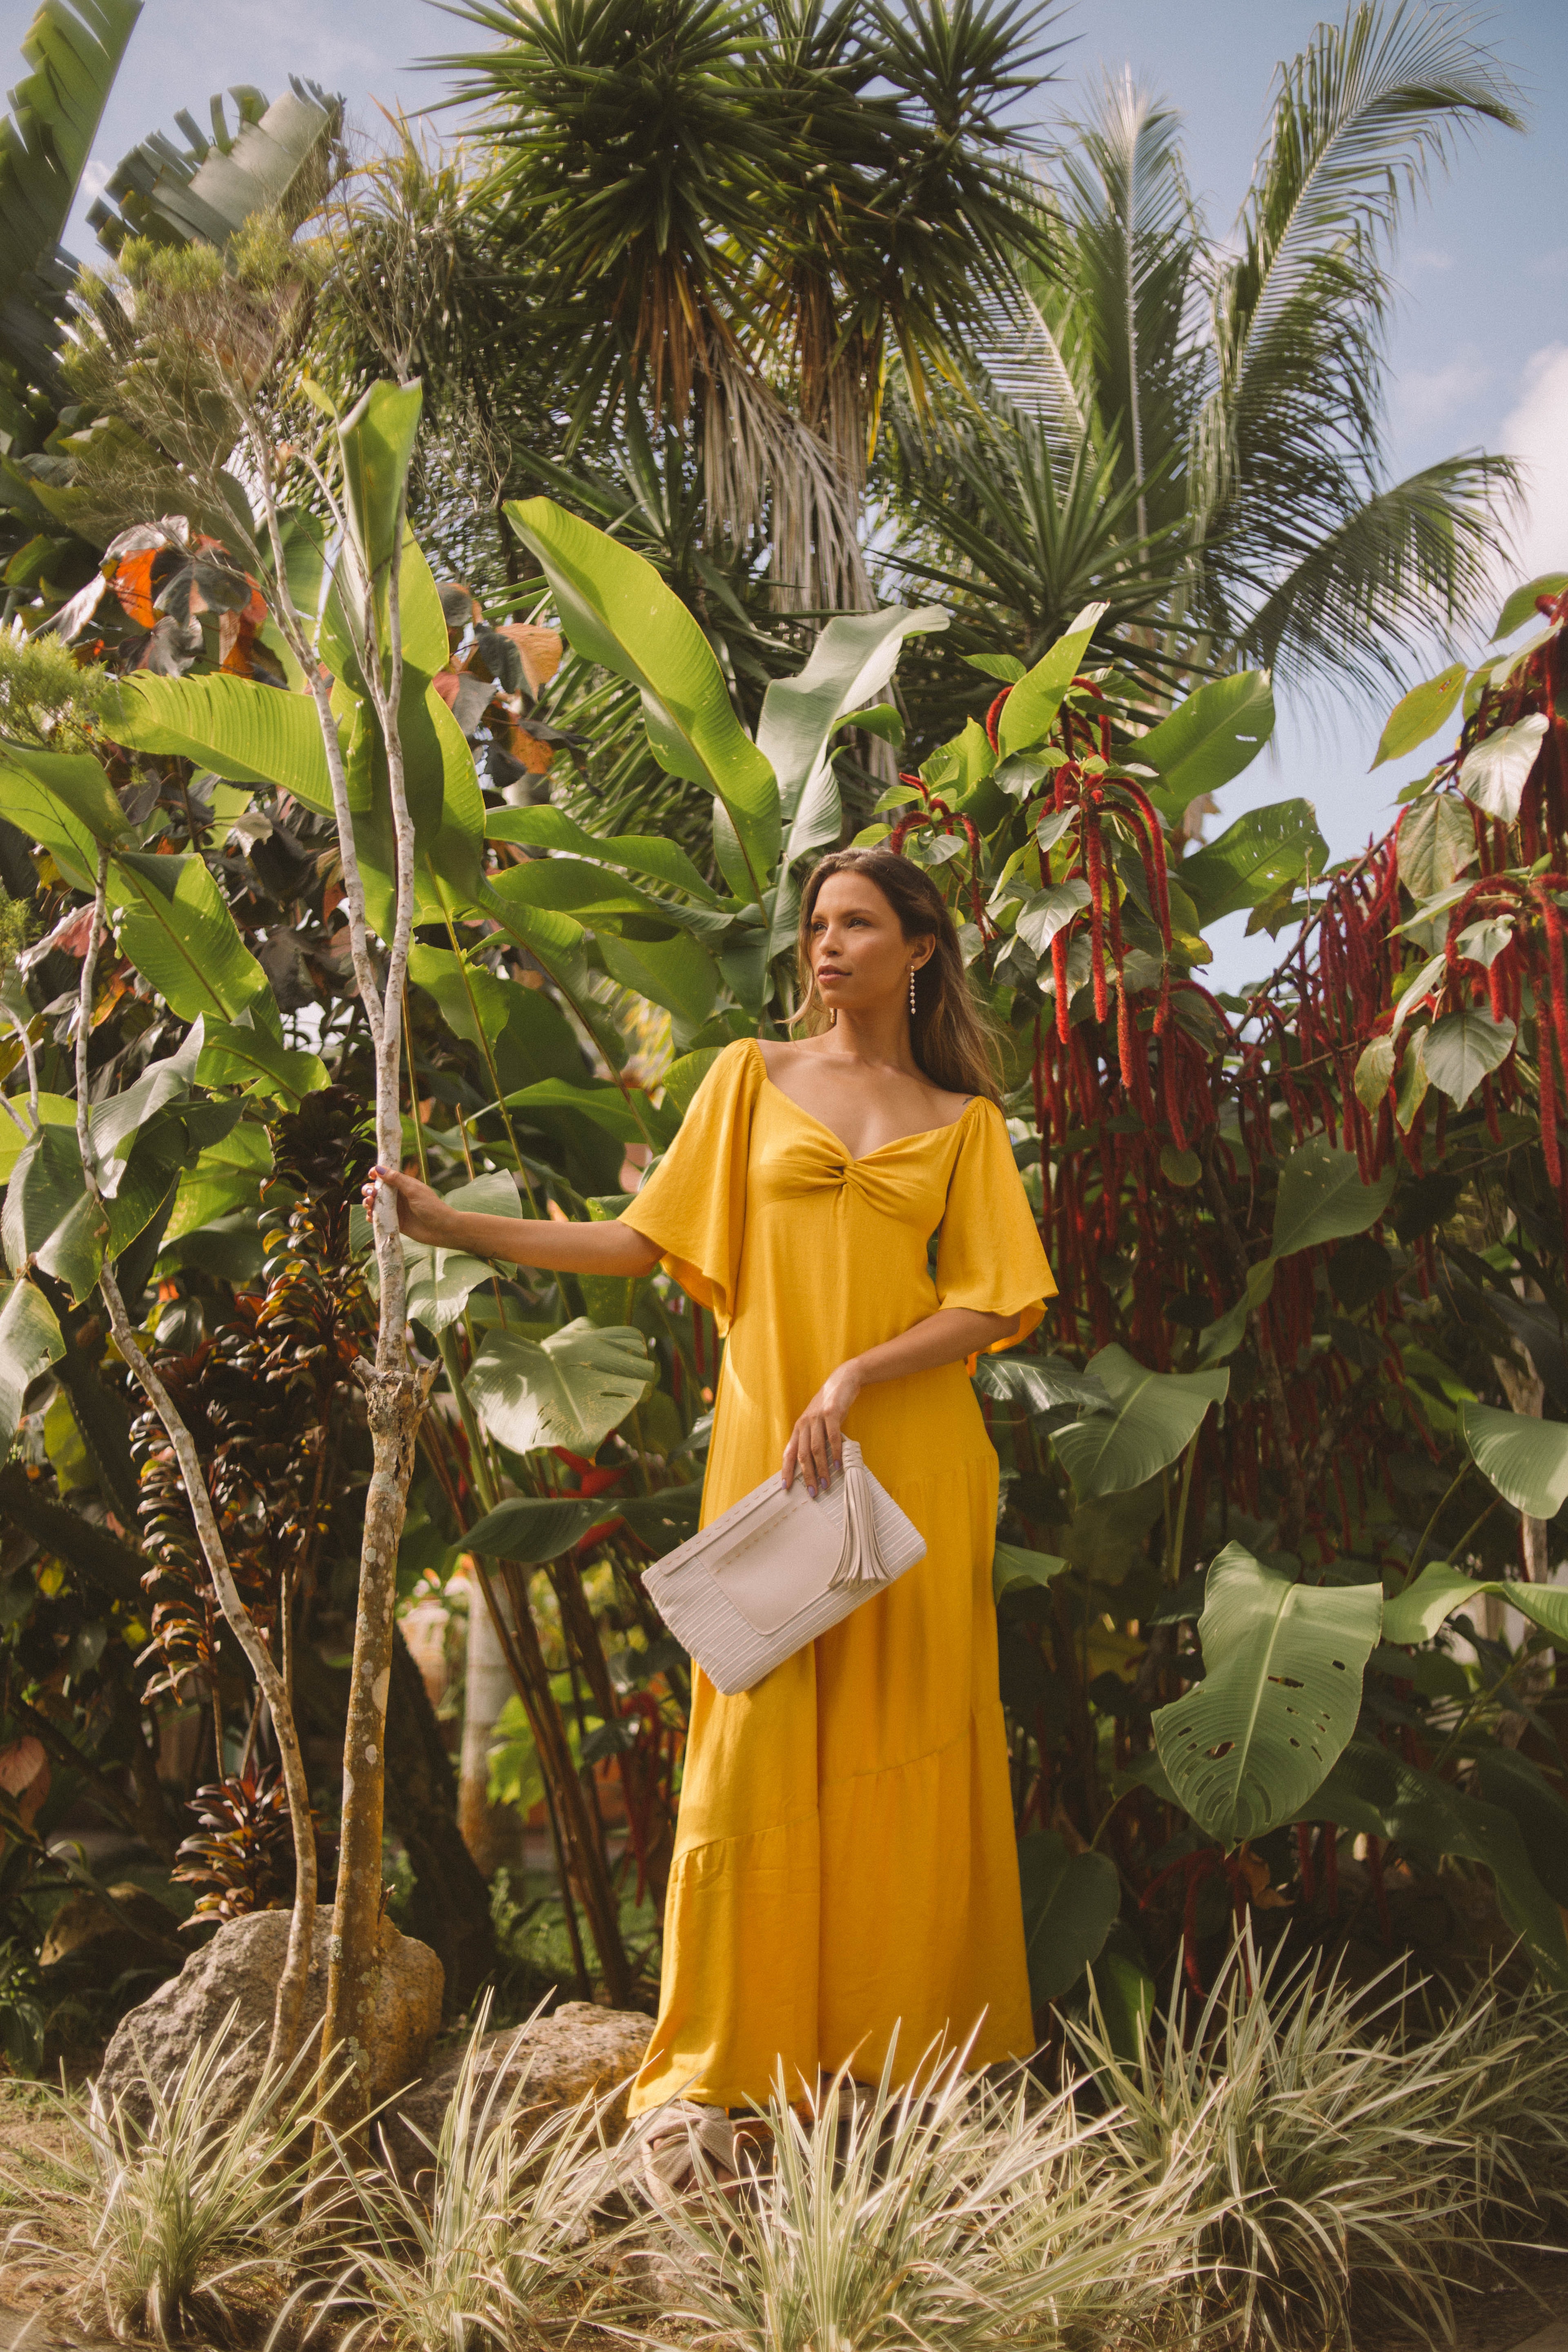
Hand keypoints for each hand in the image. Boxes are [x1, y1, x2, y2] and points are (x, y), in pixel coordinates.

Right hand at [363, 1165, 459, 1248]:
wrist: (442, 1229)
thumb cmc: (431, 1207)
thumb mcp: (414, 1190)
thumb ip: (397, 1179)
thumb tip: (379, 1168)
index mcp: (403, 1185)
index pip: (385, 1177)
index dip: (376, 1174)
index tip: (371, 1174)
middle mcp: (398, 1197)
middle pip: (377, 1190)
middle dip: (369, 1190)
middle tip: (371, 1193)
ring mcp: (395, 1210)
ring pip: (375, 1204)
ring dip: (368, 1202)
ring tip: (369, 1204)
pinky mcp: (394, 1223)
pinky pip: (379, 1218)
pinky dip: (372, 1217)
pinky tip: (371, 1216)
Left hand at [782, 1362, 863, 1497]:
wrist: (842, 1381)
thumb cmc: (829, 1405)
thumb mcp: (817, 1422)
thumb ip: (814, 1439)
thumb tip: (815, 1463)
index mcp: (799, 1428)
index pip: (789, 1452)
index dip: (786, 1470)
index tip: (786, 1486)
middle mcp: (804, 1424)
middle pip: (802, 1455)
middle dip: (807, 1476)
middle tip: (813, 1492)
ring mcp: (817, 1418)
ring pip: (816, 1449)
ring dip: (821, 1469)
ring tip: (826, 1483)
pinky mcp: (831, 1413)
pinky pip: (832, 1437)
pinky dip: (835, 1453)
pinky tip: (838, 1465)